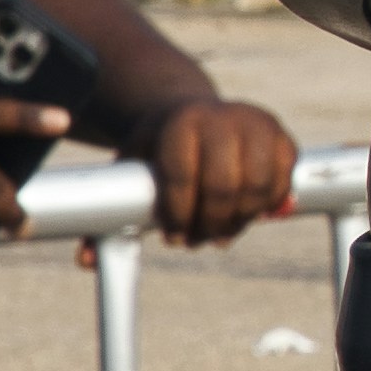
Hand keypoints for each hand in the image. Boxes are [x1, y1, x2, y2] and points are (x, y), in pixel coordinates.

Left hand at [130, 90, 300, 245]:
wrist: (192, 110)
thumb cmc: (159, 147)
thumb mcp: (133, 164)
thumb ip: (115, 206)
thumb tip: (88, 260)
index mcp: (181, 122)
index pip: (183, 177)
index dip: (178, 215)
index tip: (172, 236)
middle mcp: (222, 117)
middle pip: (223, 187)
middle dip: (209, 224)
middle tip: (197, 241)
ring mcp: (256, 123)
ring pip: (257, 188)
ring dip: (239, 221)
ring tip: (220, 233)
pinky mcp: (281, 134)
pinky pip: (282, 182)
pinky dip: (268, 206)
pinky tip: (248, 215)